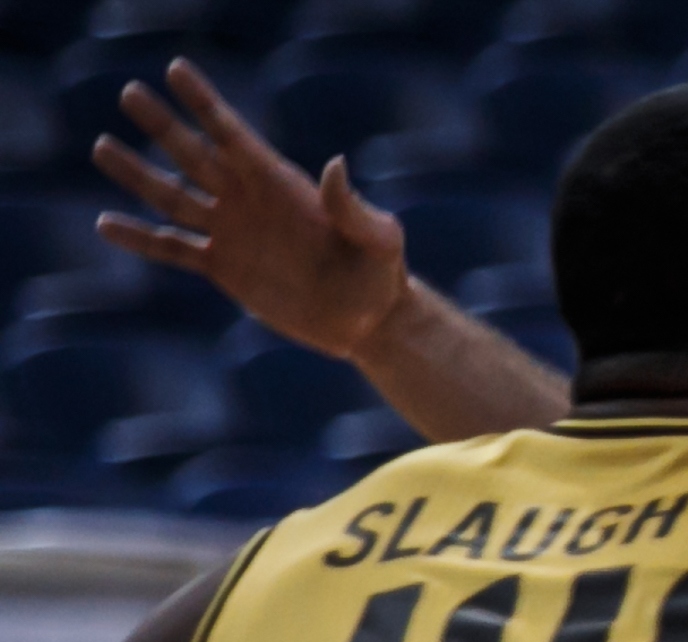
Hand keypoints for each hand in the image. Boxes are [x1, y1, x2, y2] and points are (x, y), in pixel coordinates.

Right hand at [94, 63, 408, 360]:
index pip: (235, 136)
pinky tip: (105, 224)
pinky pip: (172, 248)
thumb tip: (336, 164)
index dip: (206, 104)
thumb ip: (355, 208)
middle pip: (195, 155)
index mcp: (281, 185)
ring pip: (173, 195)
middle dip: (163, 125)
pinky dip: (141, 239)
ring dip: (137, 173)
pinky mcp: (223, 267)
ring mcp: (232, 231)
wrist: (369, 322)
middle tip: (129, 92)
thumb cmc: (382, 275)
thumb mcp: (380, 241)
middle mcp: (248, 200)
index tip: (176, 70)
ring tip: (102, 146)